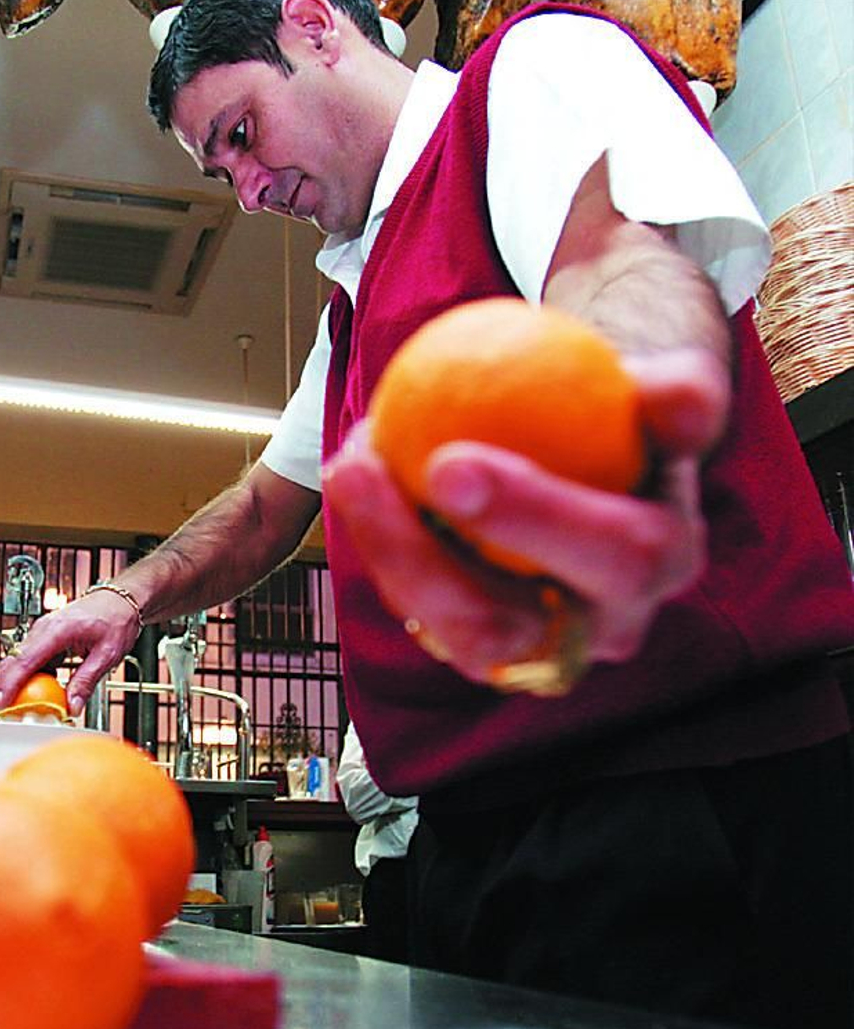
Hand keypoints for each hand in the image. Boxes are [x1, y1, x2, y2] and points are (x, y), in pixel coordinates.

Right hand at [0, 590, 142, 716]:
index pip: (25, 660)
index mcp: (57, 630)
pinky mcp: (43, 640)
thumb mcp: (106, 654)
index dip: (8, 685)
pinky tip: (28, 696)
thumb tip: (72, 707)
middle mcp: (43, 630)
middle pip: (12, 662)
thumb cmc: (116, 618)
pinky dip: (23, 679)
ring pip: (16, 662)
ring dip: (9, 685)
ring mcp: (40, 634)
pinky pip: (27, 661)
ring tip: (7, 710)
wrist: (119, 600)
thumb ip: (86, 681)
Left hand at [322, 347, 726, 690]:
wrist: (598, 443)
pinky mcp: (477, 635)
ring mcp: (532, 643)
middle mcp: (600, 626)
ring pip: (445, 627)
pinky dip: (382, 540)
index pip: (614, 556)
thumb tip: (679, 407)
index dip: (535, 518)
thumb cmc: (630, 404)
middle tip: (365, 474)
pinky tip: (349, 470)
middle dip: (425, 563)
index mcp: (661, 564)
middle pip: (507, 627)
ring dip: (386, 551)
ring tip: (347, 467)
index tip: (449, 463)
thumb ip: (680, 392)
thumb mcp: (665, 385)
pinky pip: (419, 602)